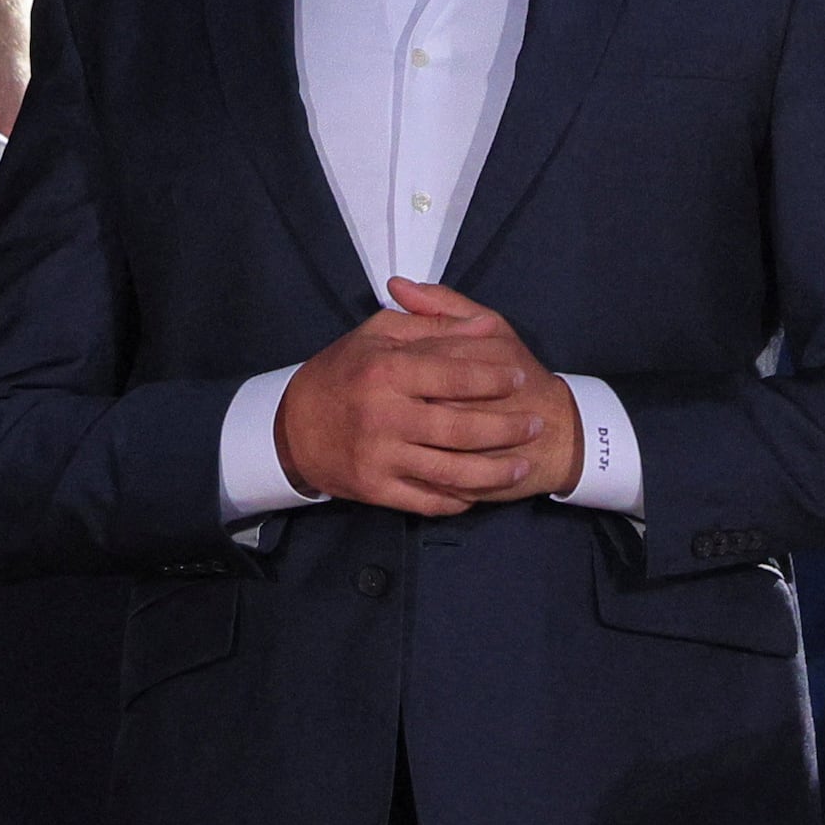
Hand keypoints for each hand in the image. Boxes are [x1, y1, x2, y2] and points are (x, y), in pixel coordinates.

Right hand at [273, 280, 575, 513]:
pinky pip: (428, 500)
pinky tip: (479, 491)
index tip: (517, 378)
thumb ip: (430, 325)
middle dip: (507, 428)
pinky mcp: (375, 488)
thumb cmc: (341, 374)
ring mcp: (379, 456)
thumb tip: (483, 327)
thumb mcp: (376, 335)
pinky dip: (459, 499)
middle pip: (462, 427)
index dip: (493, 377)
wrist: (290, 427)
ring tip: (520, 464)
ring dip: (495, 471)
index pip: (455, 374)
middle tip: (535, 424)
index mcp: (385, 371)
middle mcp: (383, 415)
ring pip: (453, 471)